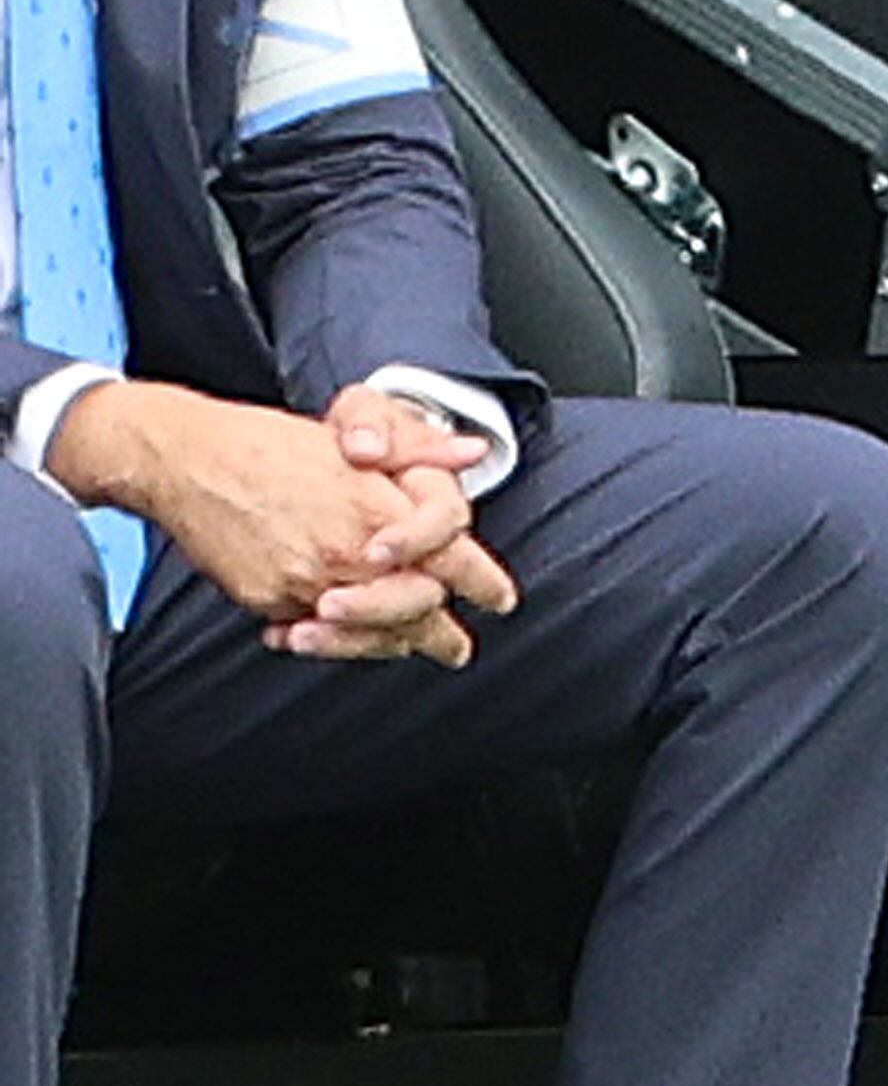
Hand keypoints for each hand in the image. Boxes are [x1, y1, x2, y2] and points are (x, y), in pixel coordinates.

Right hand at [58, 374, 516, 666]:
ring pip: (368, 630)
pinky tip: (347, 639)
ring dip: (395, 644)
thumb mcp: (355, 433)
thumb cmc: (269, 442)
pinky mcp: (269, 601)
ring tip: (414, 652)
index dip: (482, 580)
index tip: (500, 598)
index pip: (449, 557)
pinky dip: (337, 640)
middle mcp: (346, 555)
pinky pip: (315, 634)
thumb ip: (418, 450)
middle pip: (415, 608)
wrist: (188, 461)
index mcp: (376, 510)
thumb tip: (470, 451)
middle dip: (440, 633)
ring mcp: (305, 585)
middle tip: (457, 648)